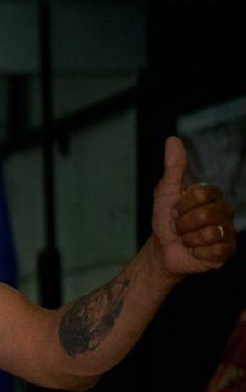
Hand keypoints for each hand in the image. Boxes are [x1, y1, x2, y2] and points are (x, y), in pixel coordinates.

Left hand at [150, 136, 235, 278]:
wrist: (163, 250)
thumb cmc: (166, 220)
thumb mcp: (166, 192)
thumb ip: (173, 167)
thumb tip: (173, 139)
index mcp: (213, 195)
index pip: (200, 194)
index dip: (181, 205)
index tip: (175, 210)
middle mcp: (225, 210)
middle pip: (205, 214)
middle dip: (183, 224)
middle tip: (180, 227)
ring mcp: (228, 231)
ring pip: (209, 233)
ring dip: (189, 239)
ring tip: (187, 239)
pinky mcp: (227, 251)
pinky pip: (214, 251)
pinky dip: (197, 252)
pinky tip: (195, 251)